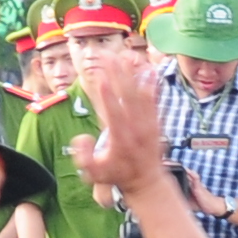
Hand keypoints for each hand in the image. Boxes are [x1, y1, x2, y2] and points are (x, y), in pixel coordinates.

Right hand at [75, 47, 170, 197]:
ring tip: (125, 55)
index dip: (106, 95)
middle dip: (117, 75)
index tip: (99, 77)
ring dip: (132, 74)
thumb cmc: (118, 175)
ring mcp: (147, 124)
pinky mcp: (155, 122)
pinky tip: (147, 68)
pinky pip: (154, 100)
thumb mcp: (95, 173)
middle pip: (126, 97)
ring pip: (140, 94)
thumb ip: (84, 157)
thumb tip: (81, 138)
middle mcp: (135, 129)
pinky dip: (151, 84)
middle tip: (107, 56)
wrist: (147, 182)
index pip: (112, 113)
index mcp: (119, 139)